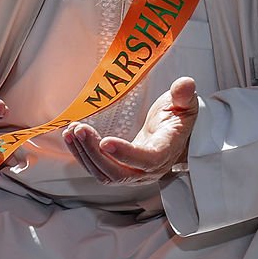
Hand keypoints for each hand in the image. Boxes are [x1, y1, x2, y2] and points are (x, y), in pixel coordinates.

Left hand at [63, 77, 198, 184]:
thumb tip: (185, 84)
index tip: (105, 141)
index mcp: (166, 151)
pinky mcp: (119, 170)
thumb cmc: (178, 118)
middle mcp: (149, 169)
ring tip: (73, 130)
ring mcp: (133, 173)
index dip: (126, 153)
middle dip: (95, 153)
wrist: (174, 135)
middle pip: (119, 172)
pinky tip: (72, 137)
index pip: (147, 159)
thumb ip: (184, 95)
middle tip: (80, 129)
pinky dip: (82, 155)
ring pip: (104, 174)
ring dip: (85, 153)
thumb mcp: (185, 104)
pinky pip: (97, 169)